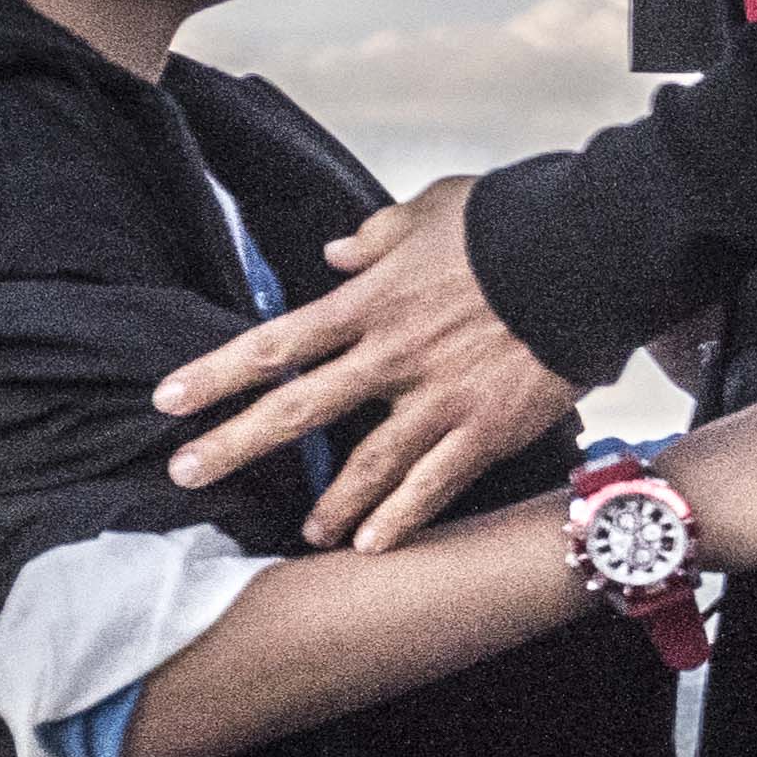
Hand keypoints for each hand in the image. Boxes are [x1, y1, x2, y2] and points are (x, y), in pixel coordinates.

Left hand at [155, 174, 590, 552]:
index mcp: (371, 301)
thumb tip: (336, 248)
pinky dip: (402, 518)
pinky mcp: (487, 428)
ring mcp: (439, 399)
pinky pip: (436, 483)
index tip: (168, 399)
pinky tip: (371, 547)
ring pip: (367, 465)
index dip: (216, 373)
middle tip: (185, 474)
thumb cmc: (510, 223)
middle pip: (298, 409)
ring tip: (302, 534)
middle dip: (235, 444)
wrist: (588, 254)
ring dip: (328, 504)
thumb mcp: (432, 209)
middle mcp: (392, 356)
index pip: (275, 342)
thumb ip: (376, 235)